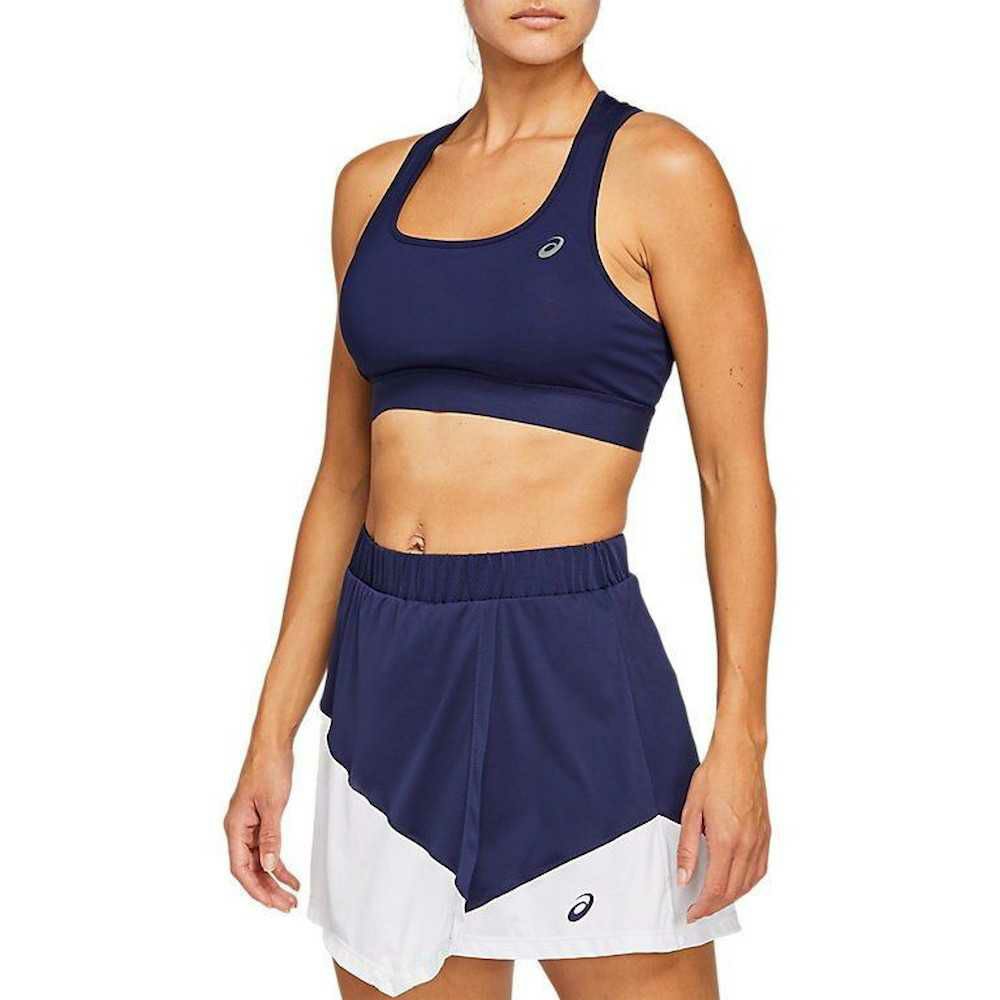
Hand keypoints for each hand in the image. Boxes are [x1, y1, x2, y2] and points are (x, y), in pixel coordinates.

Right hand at [224, 746, 299, 911]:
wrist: (273, 745)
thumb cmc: (268, 768)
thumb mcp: (272, 805)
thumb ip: (271, 837)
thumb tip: (270, 866)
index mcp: (235, 826)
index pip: (241, 868)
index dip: (256, 888)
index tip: (272, 903)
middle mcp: (238, 829)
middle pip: (250, 869)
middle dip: (267, 890)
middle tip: (286, 906)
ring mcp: (248, 826)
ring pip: (259, 862)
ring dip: (274, 880)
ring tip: (291, 897)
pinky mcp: (259, 821)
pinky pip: (267, 849)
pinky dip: (278, 863)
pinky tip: (291, 876)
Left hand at [677, 731, 769, 922]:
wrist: (740, 755)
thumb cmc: (714, 777)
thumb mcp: (691, 810)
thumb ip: (687, 847)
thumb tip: (684, 877)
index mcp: (726, 840)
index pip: (716, 888)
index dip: (703, 906)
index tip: (691, 914)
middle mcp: (747, 844)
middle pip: (733, 890)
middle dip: (715, 906)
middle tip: (698, 911)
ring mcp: (760, 840)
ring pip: (748, 883)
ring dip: (731, 897)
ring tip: (713, 900)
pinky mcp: (766, 834)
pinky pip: (760, 869)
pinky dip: (747, 883)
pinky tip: (736, 882)